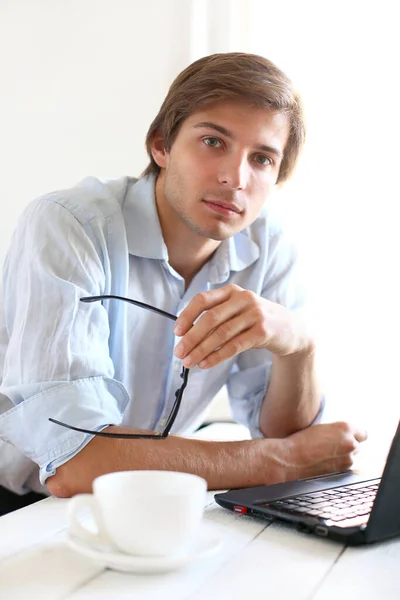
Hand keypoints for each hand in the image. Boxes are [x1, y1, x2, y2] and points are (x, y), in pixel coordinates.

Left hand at [174, 284, 310, 368]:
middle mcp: (243, 298)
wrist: (291, 330)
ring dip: (201, 350)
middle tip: (179, 352)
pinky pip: (234, 346)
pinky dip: (217, 356)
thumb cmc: (257, 321)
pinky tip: (205, 364)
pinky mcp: (263, 332)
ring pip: (220, 334)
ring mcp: (255, 314)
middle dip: (191, 337)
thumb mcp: (238, 310)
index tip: (177, 332)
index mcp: (232, 291)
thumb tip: (186, 335)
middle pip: (210, 319)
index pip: (202, 300)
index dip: (187, 316)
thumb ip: (216, 316)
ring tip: (188, 362)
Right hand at [276, 422, 367, 481]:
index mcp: (346, 428)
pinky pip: (346, 465)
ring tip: (327, 452)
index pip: (363, 433)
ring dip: (344, 454)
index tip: (349, 435)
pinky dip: (339, 463)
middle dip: (349, 444)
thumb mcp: (323, 427)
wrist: (292, 459)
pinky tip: (326, 459)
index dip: (355, 434)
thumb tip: (345, 435)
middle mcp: (350, 443)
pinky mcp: (342, 470)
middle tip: (334, 443)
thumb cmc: (302, 441)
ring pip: (352, 456)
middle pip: (358, 445)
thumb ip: (339, 431)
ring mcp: (347, 459)